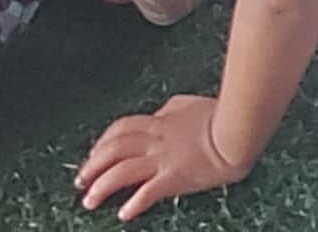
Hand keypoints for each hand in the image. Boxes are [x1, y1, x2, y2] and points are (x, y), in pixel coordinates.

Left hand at [75, 93, 246, 216]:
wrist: (237, 130)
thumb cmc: (221, 115)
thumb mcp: (190, 104)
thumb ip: (171, 110)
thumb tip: (161, 112)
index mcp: (159, 122)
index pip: (120, 130)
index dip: (101, 144)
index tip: (92, 156)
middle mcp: (156, 140)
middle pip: (113, 150)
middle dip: (92, 167)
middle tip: (80, 181)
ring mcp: (163, 159)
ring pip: (122, 171)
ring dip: (102, 187)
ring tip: (90, 201)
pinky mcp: (174, 177)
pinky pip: (147, 192)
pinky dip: (132, 204)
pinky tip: (123, 214)